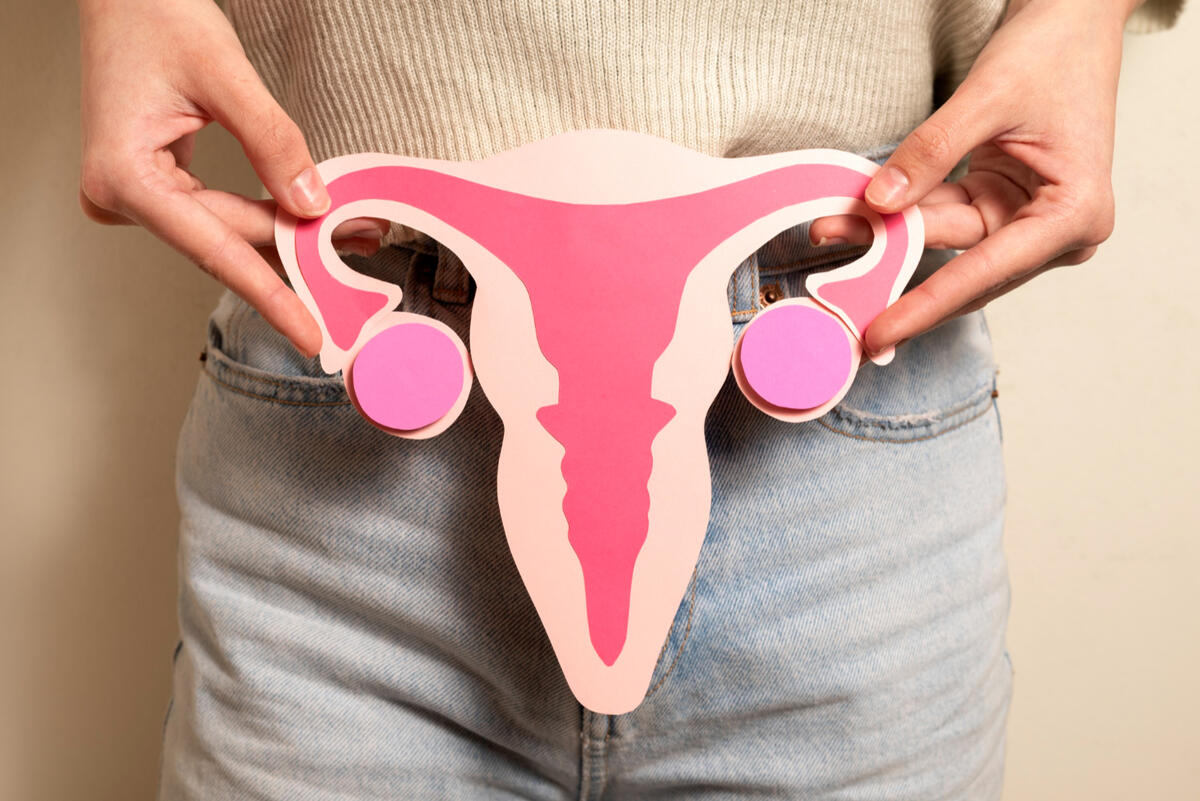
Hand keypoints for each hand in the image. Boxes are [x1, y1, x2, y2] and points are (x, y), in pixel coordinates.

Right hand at [78, 0, 386, 356]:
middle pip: (224, 241)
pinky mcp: (153, 184)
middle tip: (357, 265)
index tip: (310, 333)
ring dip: (284, 235)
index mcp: (124, 176)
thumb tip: (313, 206)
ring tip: (349, 237)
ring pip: (224, 230)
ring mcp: (134, 192)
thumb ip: (273, 143)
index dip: (270, 294)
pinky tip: (305, 220)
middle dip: (293, 255)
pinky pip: (216, 211)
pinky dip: (262, 214)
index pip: (215, 248)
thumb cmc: (155, 16)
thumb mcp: (225, 75)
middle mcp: (120, 194)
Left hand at [809, 0, 1140, 357]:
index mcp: (1075, 213)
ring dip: (889, 238)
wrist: (1073, 20)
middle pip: (963, 264)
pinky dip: (904, 217)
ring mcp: (1028, 221)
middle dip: (895, 268)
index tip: (879, 332)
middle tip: (834, 289)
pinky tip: (859, 215)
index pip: (987, 271)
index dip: (926, 306)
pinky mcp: (1001, 206)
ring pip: (946, 244)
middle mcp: (1057, 230)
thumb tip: (880, 201)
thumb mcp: (988, 98)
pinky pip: (944, 219)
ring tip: (832, 230)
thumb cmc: (1054, 52)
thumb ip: (932, 152)